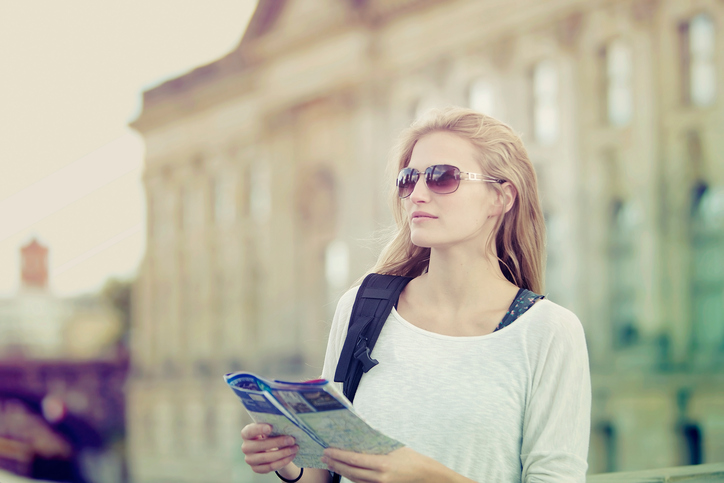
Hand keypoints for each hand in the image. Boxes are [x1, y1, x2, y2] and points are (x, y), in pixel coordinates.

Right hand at [240, 423, 298, 473]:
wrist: (268, 448)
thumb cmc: (269, 435)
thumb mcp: (269, 428)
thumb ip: (273, 426)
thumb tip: (286, 424)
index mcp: (246, 434)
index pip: (250, 431)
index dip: (259, 429)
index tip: (270, 427)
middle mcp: (246, 447)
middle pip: (261, 445)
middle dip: (278, 442)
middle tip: (292, 439)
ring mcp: (250, 459)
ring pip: (267, 458)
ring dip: (283, 453)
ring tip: (295, 448)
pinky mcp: (256, 469)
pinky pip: (271, 467)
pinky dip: (283, 461)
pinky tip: (291, 456)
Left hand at [321, 447, 438, 482]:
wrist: (424, 476)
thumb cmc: (411, 458)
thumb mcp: (393, 447)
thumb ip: (375, 444)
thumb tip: (358, 436)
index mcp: (382, 464)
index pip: (354, 459)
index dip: (339, 455)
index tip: (328, 450)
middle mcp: (379, 477)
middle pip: (351, 471)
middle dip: (335, 464)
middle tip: (324, 457)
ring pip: (354, 479)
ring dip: (341, 471)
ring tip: (330, 463)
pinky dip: (352, 477)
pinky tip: (345, 471)